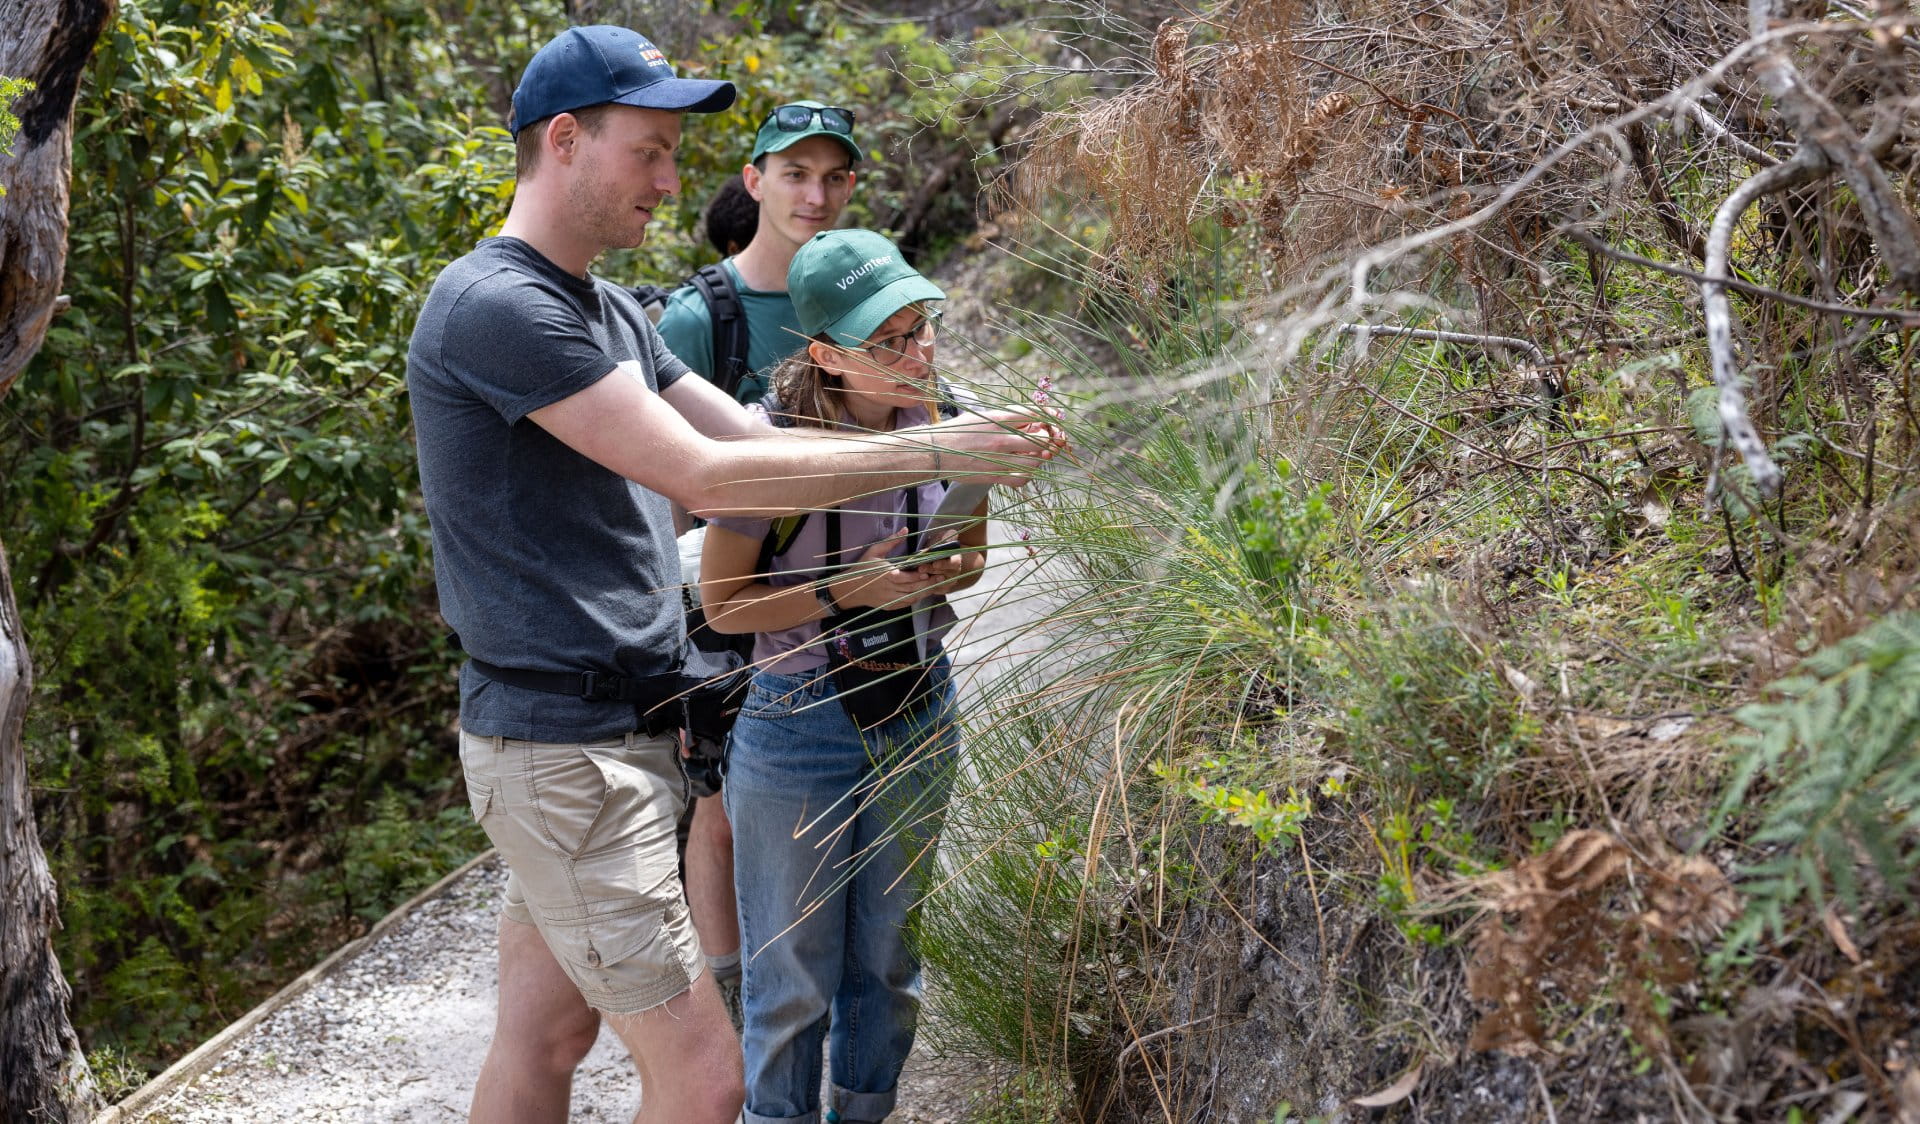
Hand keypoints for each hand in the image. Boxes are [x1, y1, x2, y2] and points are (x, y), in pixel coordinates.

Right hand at [831, 531, 952, 610]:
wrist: (850, 589)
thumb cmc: (862, 567)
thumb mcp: (875, 551)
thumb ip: (892, 541)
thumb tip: (906, 529)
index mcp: (887, 574)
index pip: (907, 578)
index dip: (920, 576)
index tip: (930, 571)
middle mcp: (889, 588)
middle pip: (913, 589)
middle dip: (928, 584)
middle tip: (940, 578)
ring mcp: (890, 599)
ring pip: (911, 598)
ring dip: (924, 592)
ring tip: (935, 585)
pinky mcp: (889, 606)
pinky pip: (906, 604)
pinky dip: (916, 599)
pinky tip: (923, 592)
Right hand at [921, 410, 1069, 486]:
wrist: (934, 452)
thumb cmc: (956, 431)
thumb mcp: (980, 417)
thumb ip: (1005, 419)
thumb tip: (1029, 421)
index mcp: (998, 419)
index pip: (1034, 414)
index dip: (1049, 416)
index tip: (1054, 418)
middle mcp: (1001, 438)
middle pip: (1041, 439)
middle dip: (1047, 438)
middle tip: (1045, 438)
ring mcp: (999, 459)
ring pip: (1035, 460)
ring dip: (1040, 456)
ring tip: (1033, 453)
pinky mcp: (994, 476)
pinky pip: (1022, 478)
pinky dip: (1028, 474)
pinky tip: (1024, 469)